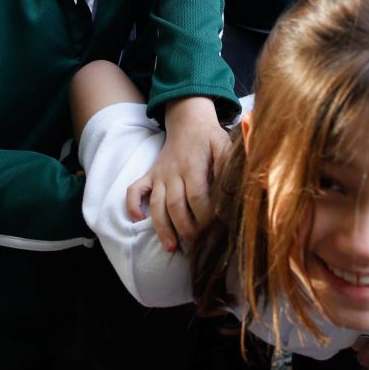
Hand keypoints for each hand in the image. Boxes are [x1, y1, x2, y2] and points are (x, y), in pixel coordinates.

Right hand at [129, 97, 229, 253]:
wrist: (189, 121)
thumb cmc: (210, 138)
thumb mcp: (224, 145)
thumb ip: (228, 166)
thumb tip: (236, 189)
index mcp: (192, 166)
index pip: (197, 196)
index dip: (206, 216)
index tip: (216, 232)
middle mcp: (172, 172)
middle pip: (175, 204)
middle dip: (185, 228)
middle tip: (195, 246)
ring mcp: (158, 175)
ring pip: (156, 204)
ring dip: (162, 226)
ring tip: (171, 247)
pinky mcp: (149, 175)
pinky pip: (134, 190)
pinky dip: (132, 205)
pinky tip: (138, 220)